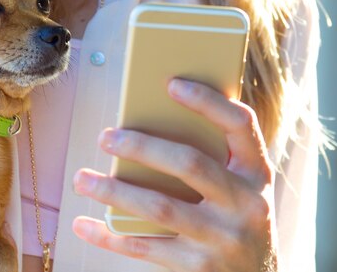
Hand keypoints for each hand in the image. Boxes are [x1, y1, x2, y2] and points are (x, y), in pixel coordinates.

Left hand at [72, 79, 277, 271]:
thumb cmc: (237, 219)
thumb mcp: (241, 188)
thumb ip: (211, 160)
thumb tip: (147, 125)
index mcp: (256, 174)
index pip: (240, 125)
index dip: (208, 102)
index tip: (171, 84)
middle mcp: (247, 204)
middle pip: (189, 164)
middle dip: (142, 147)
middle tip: (105, 137)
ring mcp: (223, 239)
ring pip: (159, 207)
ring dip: (113, 191)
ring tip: (81, 179)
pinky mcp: (199, 268)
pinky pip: (145, 247)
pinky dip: (109, 236)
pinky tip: (84, 224)